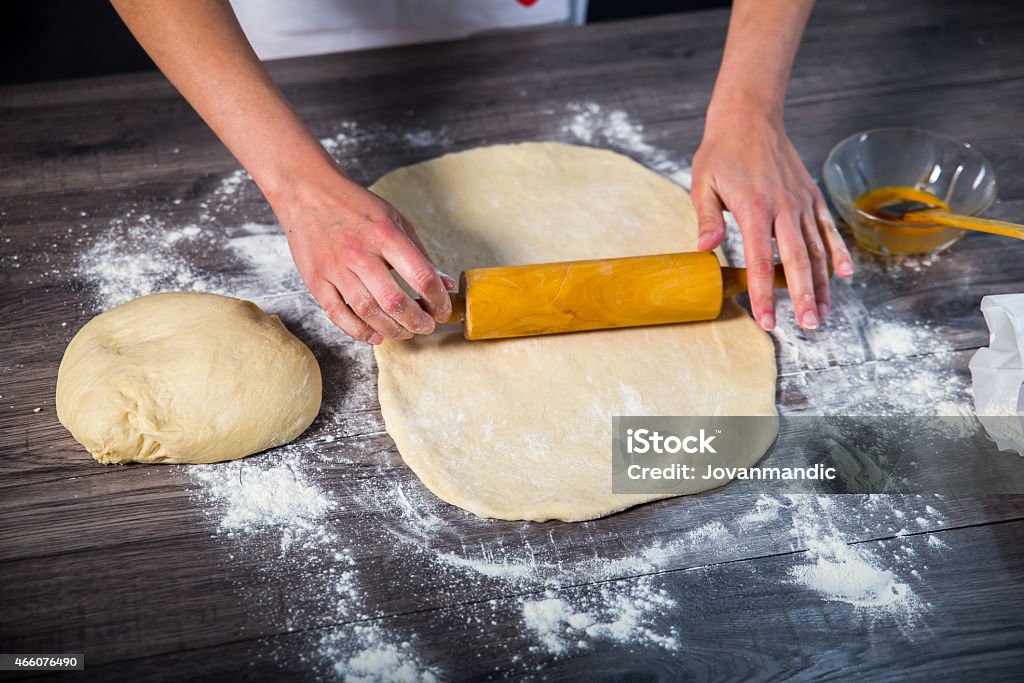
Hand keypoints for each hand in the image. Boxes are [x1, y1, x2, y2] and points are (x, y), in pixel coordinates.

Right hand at [270, 162, 454, 343]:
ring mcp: (335, 268)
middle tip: (426, 326)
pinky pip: (338, 315)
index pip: (421, 276)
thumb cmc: (356, 206)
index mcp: (385, 235)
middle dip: (417, 321)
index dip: (437, 300)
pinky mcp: (316, 280)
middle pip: (394, 301)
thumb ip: (420, 254)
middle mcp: (359, 253)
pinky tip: (375, 335)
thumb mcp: (395, 220)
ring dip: (392, 330)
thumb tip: (446, 284)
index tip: (443, 311)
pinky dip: (359, 331)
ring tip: (405, 332)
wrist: (307, 192)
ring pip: (367, 312)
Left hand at [691, 113, 853, 330]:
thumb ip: (707, 219)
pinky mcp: (811, 196)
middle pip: (797, 261)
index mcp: (754, 209)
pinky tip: (843, 275)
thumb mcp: (703, 183)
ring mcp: (801, 202)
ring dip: (822, 284)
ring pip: (817, 250)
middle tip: (807, 327)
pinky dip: (837, 252)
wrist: (749, 116)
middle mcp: (784, 208)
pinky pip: (828, 228)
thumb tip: (705, 250)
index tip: (766, 321)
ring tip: (824, 314)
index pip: (761, 262)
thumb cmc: (721, 152)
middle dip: (803, 297)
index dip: (764, 295)